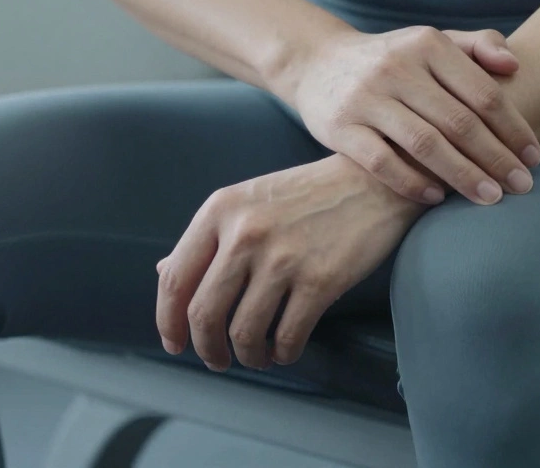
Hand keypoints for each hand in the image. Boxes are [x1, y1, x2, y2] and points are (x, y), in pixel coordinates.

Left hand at [155, 154, 423, 370]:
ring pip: (243, 333)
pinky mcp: (320, 280)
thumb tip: (165, 273)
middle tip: (216, 359)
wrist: (374, 179)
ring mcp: (282, 258)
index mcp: (220, 210)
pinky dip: (282, 353)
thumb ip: (209, 237)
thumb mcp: (249, 200)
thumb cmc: (308, 194)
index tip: (175, 343)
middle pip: (204, 314)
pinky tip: (285, 349)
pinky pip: (287, 337)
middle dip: (206, 349)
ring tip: (257, 355)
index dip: (168, 321)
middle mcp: (245, 233)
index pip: (176, 279)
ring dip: (247, 356)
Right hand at [282, 26, 539, 205]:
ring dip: (463, 175)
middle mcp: (396, 68)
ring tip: (491, 198)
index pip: (482, 92)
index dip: (513, 127)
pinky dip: (412, 182)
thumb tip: (514, 65)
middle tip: (523, 186)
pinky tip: (438, 197)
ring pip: (424, 144)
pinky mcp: (340, 128)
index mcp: (427, 44)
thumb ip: (477, 45)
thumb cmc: (392, 60)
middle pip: (459, 122)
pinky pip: (382, 162)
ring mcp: (366, 98)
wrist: (318, 64)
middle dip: (496, 158)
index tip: (533, 157)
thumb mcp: (432, 42)